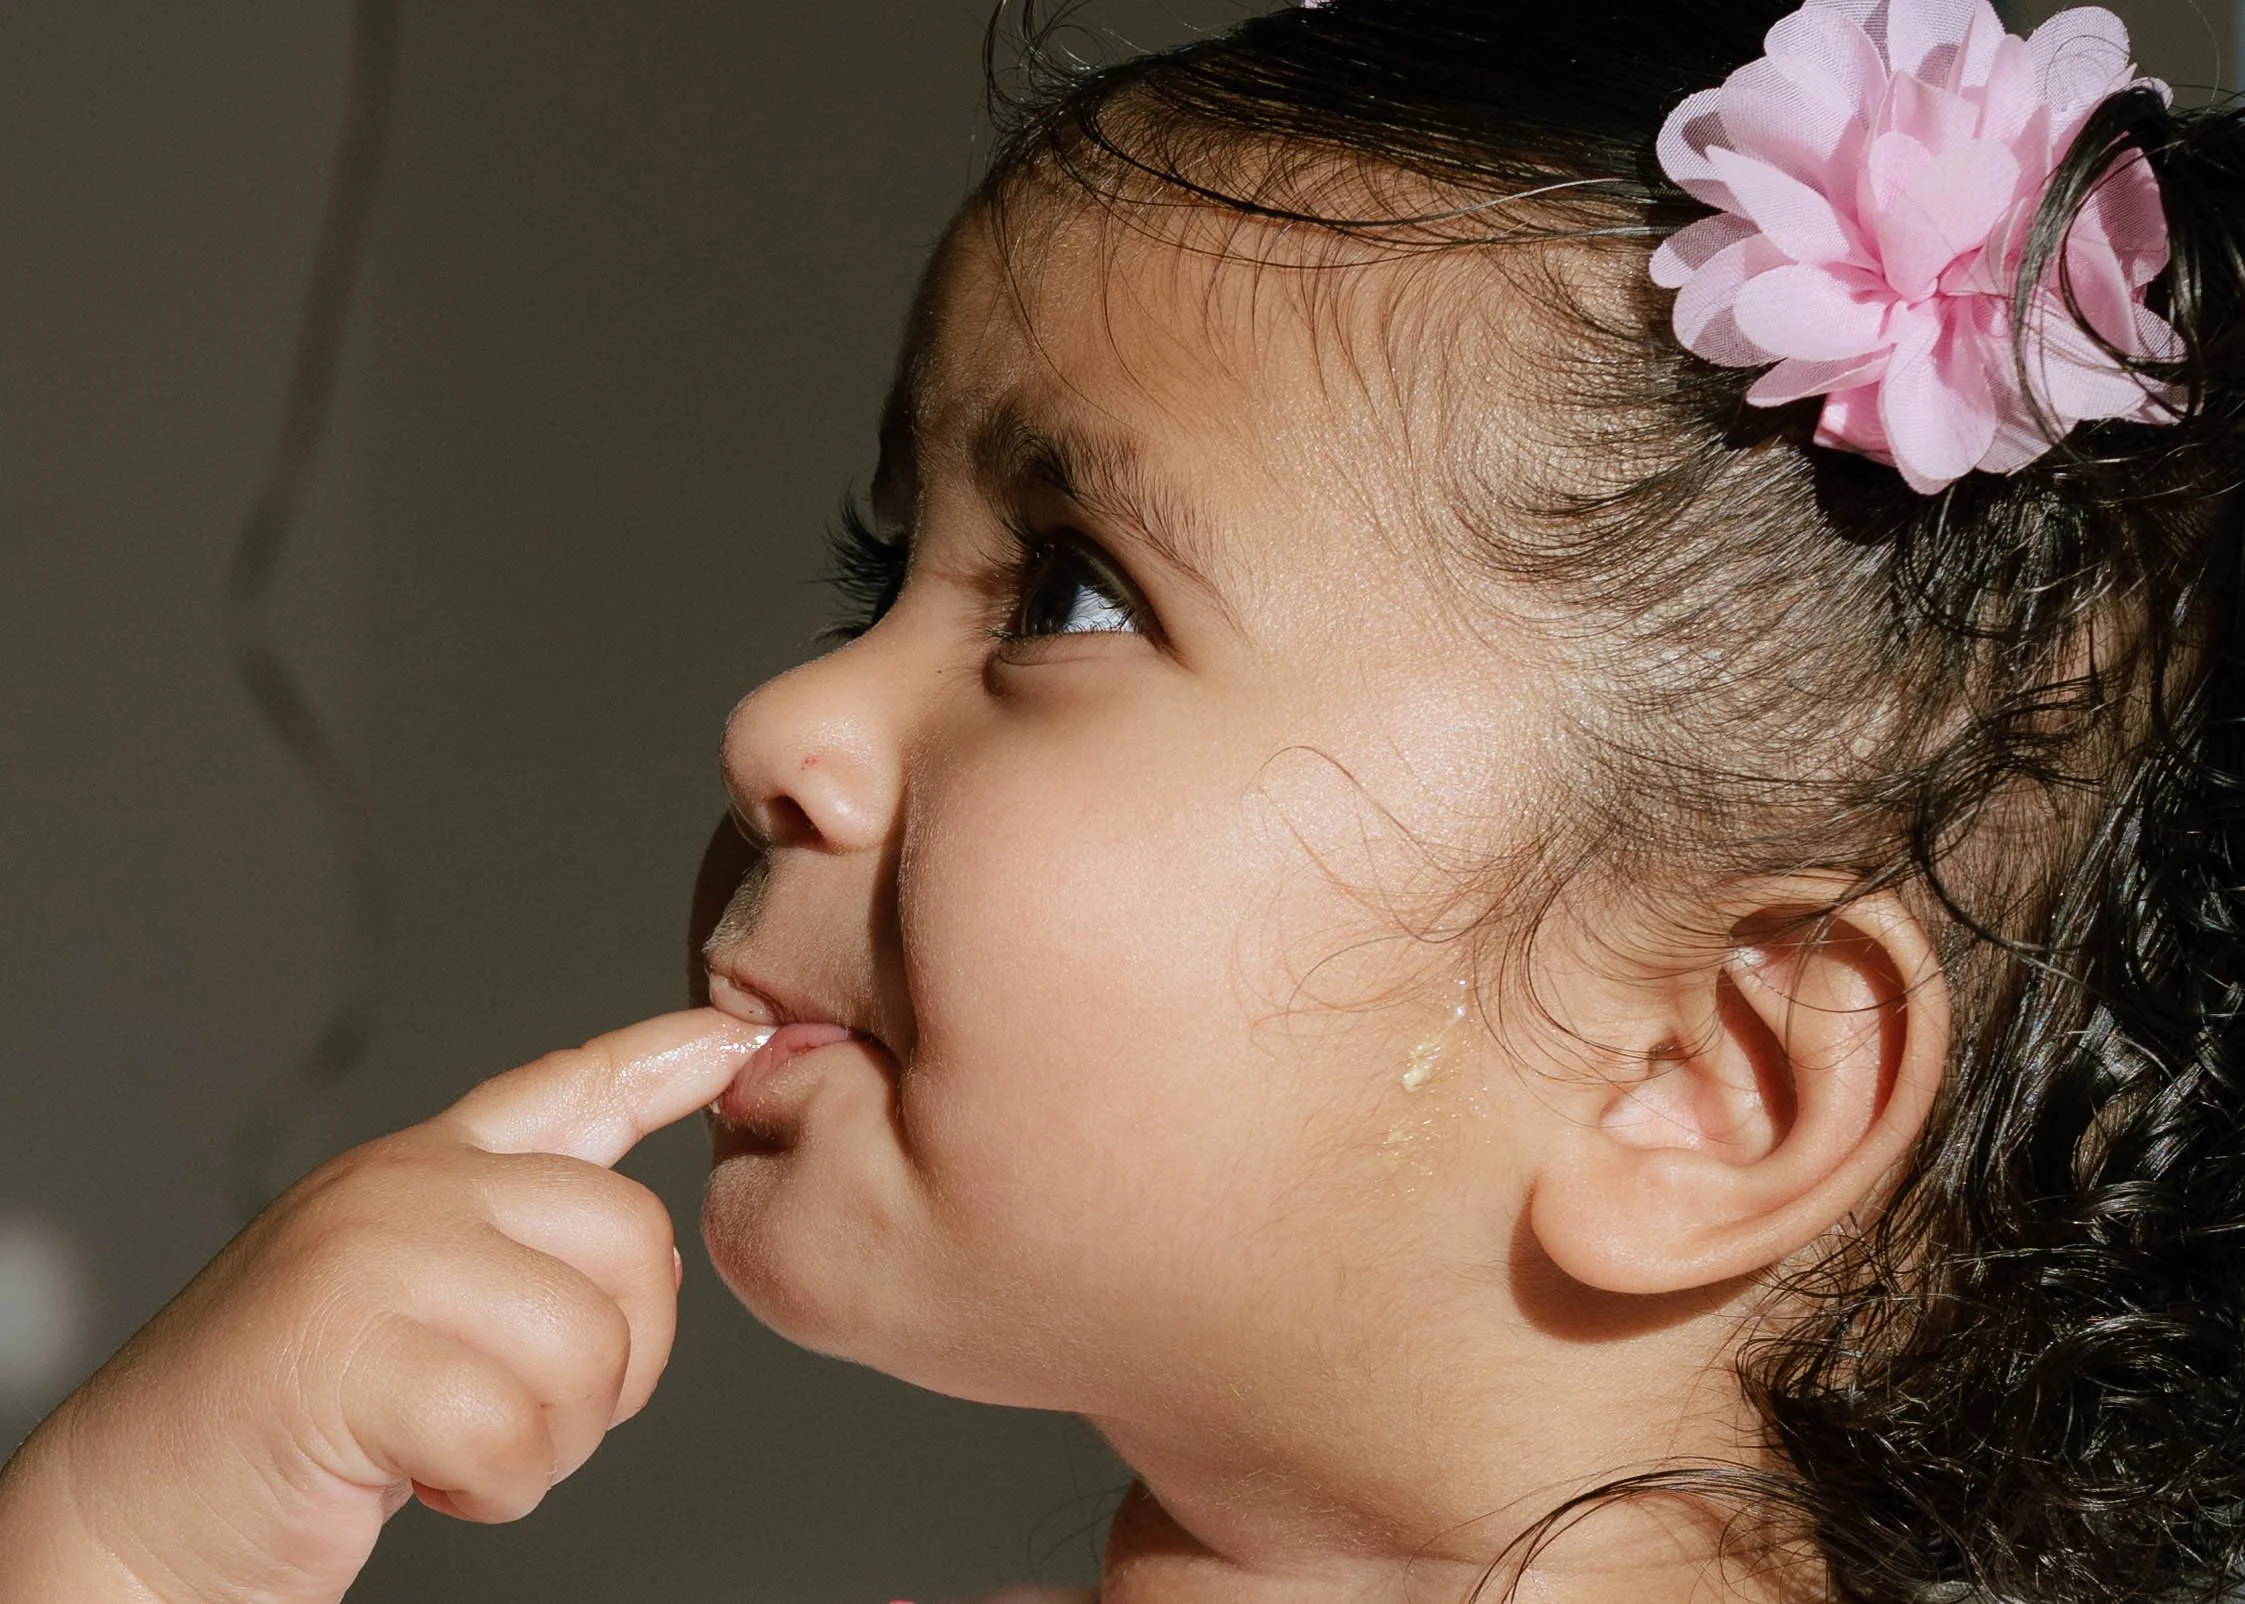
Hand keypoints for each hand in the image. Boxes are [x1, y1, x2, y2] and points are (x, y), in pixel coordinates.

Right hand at [0, 1010, 764, 1602]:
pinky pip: (513, 1428)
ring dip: (547, 1440)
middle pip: (630, 1240)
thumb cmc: (279, 1423)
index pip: (568, 1086)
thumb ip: (516, 1252)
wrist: (124, 1520)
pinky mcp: (346, 1350)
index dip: (665, 1058)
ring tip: (456, 1448)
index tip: (737, 1039)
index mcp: (419, 1169)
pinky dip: (493, 1487)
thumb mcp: (407, 1302)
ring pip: (587, 1345)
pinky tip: (423, 1478)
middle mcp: (402, 1187)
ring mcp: (371, 1256)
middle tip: (524, 1415)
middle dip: (617, 1362)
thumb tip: (648, 1252)